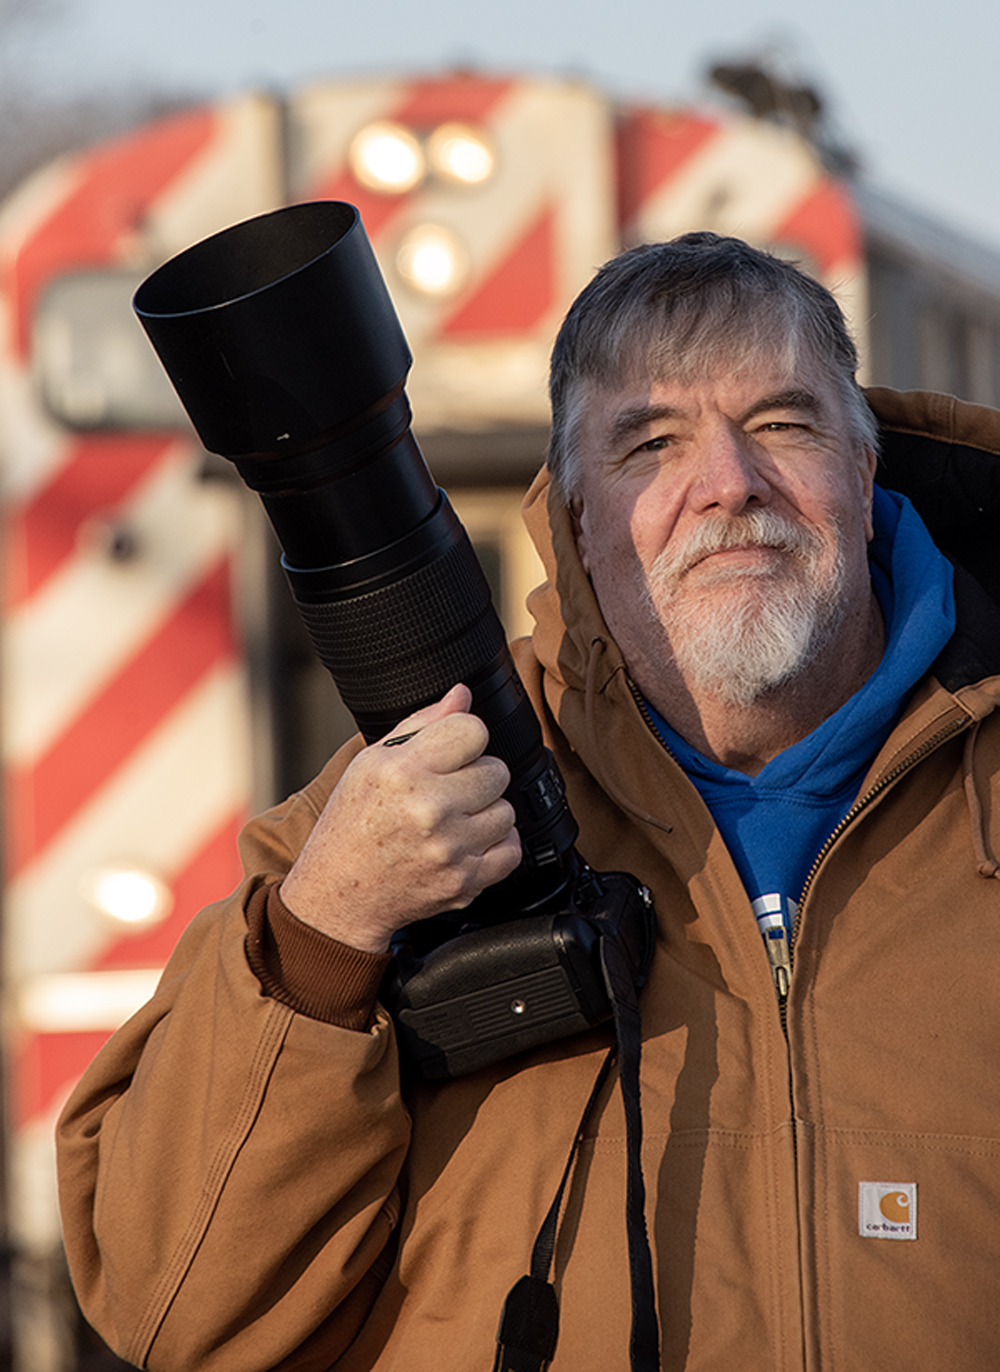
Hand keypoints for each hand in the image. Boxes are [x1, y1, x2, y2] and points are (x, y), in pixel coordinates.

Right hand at [280, 685, 521, 951]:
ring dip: (485, 813)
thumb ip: (422, 724)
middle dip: (476, 775)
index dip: (464, 738)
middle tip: (448, 789)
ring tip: (453, 819)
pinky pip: (511, 851)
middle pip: (497, 771)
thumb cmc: (351, 823)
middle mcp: (430, 810)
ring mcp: (450, 850)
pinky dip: (495, 846)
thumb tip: (462, 695)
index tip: (450, 752)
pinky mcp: (464, 882)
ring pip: (506, 811)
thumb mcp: (371, 763)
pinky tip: (467, 842)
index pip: (474, 730)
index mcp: (404, 772)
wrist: (340, 893)